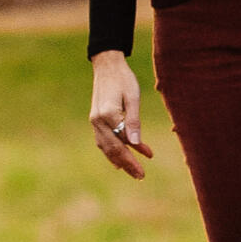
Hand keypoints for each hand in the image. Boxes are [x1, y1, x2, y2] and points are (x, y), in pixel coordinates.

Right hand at [87, 50, 154, 178]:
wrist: (107, 65)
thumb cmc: (123, 79)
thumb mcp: (133, 97)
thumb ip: (134, 121)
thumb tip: (136, 144)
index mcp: (108, 113)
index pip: (122, 141)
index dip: (134, 155)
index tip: (146, 165)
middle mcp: (98, 120)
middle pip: (112, 148)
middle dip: (127, 164)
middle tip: (141, 176)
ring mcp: (94, 120)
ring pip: (106, 146)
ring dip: (119, 160)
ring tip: (133, 171)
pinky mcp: (95, 119)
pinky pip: (102, 140)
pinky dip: (110, 152)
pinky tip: (118, 162)